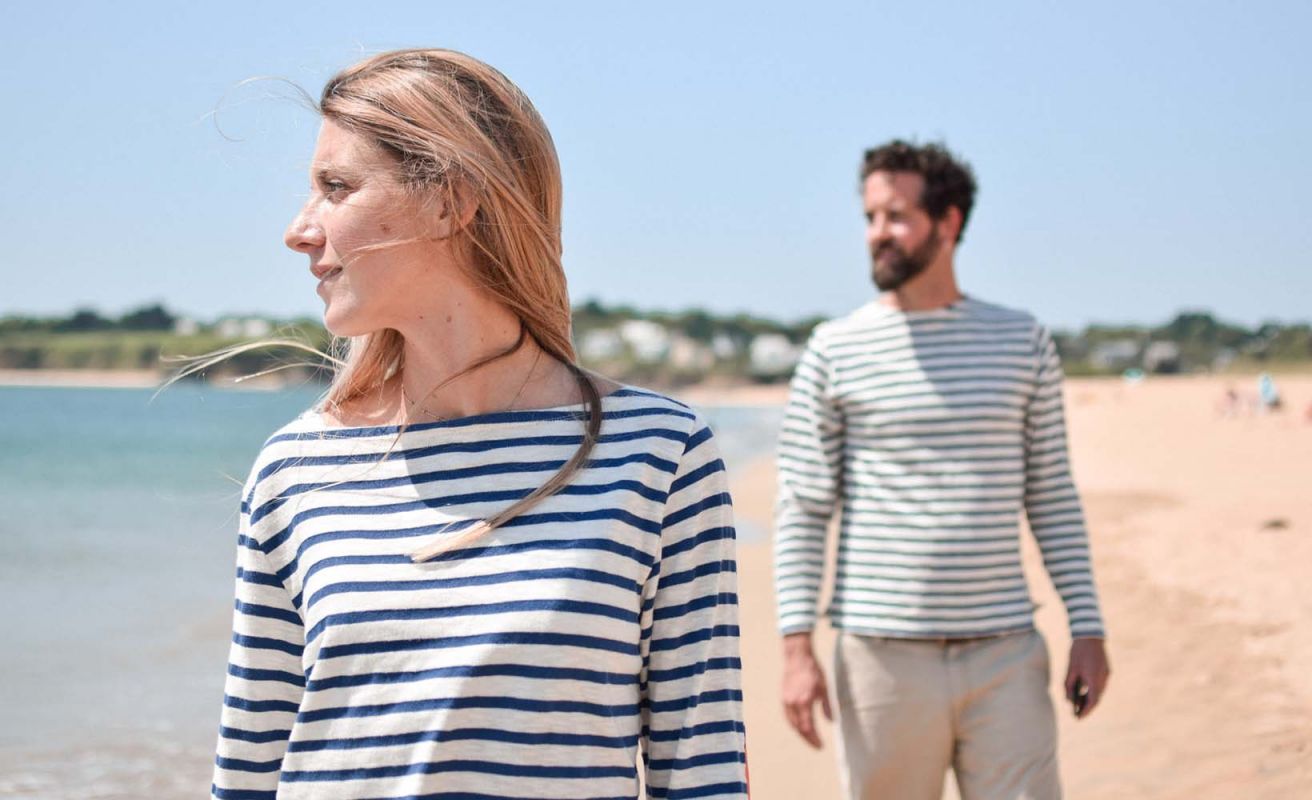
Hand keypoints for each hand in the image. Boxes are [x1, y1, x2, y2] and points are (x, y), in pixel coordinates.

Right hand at [781, 632, 831, 748]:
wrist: (797, 656)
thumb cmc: (813, 670)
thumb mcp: (825, 687)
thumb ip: (828, 705)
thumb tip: (831, 721)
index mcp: (804, 702)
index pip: (808, 727)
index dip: (814, 739)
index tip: (821, 746)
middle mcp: (792, 703)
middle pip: (798, 728)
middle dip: (807, 739)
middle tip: (816, 745)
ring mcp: (786, 700)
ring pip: (792, 723)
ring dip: (800, 733)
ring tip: (809, 738)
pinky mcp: (783, 697)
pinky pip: (787, 716)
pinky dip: (794, 724)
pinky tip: (800, 725)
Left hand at [1065, 637, 1110, 718]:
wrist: (1090, 636)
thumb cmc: (1078, 652)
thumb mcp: (1070, 669)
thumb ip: (1068, 686)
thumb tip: (1068, 700)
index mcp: (1095, 681)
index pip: (1092, 702)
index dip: (1085, 711)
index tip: (1078, 718)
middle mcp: (1103, 680)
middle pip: (1096, 698)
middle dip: (1087, 706)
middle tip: (1077, 713)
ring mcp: (1106, 675)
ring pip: (1099, 691)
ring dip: (1090, 698)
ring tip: (1078, 703)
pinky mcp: (1106, 670)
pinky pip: (1100, 684)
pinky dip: (1093, 690)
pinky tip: (1084, 691)